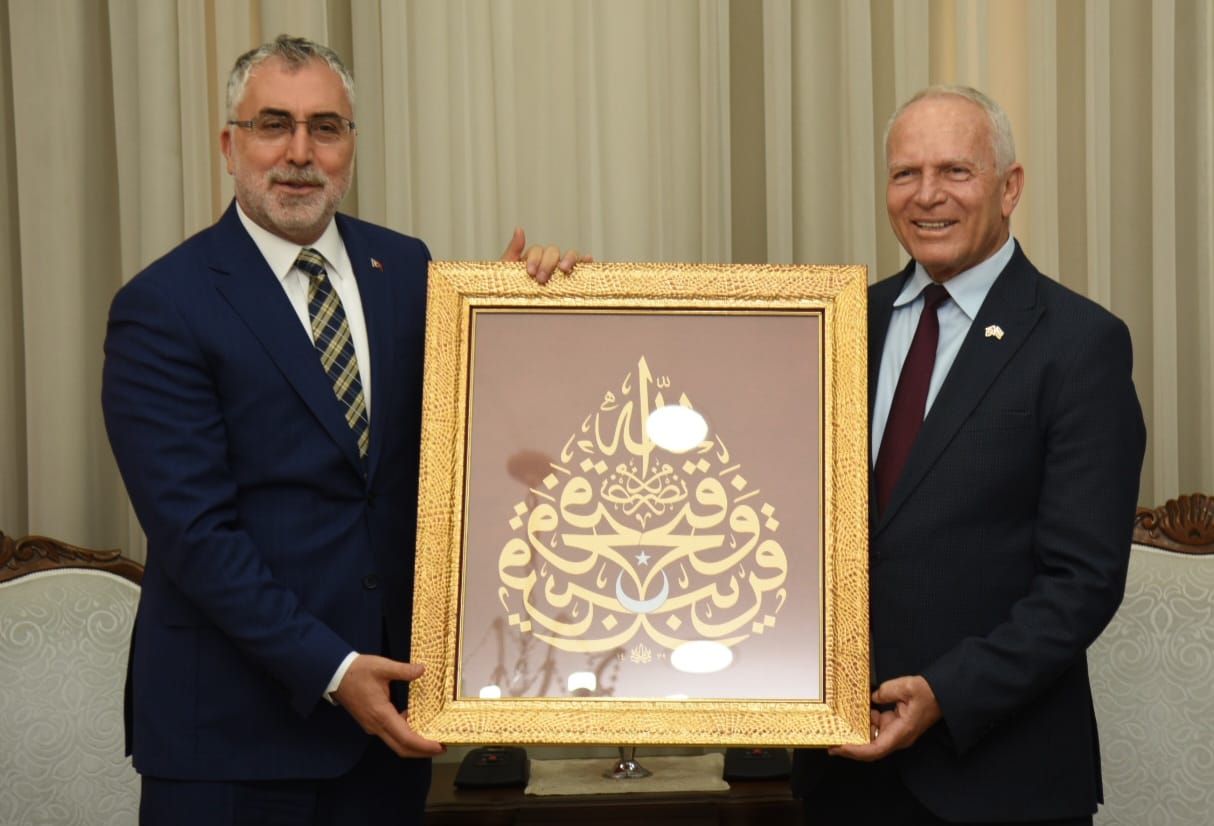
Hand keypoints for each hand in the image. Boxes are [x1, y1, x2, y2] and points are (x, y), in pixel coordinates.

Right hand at [331, 654, 446, 757]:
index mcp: (381, 715)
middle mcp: (376, 726)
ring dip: (414, 744)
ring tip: (432, 736)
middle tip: (442, 747)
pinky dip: (405, 735)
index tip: (439, 746)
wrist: (335, 674)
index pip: (406, 738)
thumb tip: (422, 670)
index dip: (423, 745)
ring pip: (396, 743)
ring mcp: (372, 726)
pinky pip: (391, 734)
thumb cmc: (358, 671)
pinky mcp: (371, 722)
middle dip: (422, 751)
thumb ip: (403, 670)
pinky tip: (416, 723)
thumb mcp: (382, 667)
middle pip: (401, 748)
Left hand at [501, 226, 591, 283]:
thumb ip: (513, 249)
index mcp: (534, 258)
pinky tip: (587, 260)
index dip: (535, 258)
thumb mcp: (508, 268)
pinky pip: (581, 267)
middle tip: (541, 279)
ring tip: (564, 269)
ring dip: (568, 259)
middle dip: (548, 264)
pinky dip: (586, 261)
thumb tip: (519, 229)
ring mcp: (562, 269)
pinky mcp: (573, 278)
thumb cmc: (512, 288)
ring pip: (569, 255)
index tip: (530, 271)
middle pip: (553, 252)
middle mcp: (549, 261)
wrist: (515, 306)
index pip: (538, 250)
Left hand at [828, 675, 941, 761]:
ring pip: (871, 737)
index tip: (840, 748)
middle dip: (850, 747)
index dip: (856, 751)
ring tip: (837, 726)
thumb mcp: (907, 686)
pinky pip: (876, 727)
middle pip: (870, 748)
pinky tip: (854, 712)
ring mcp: (895, 731)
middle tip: (830, 742)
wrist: (942, 694)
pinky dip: (864, 721)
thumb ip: (886, 691)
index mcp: (901, 732)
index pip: (876, 749)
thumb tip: (872, 697)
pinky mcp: (894, 724)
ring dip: (855, 733)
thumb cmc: (929, 693)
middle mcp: (897, 736)